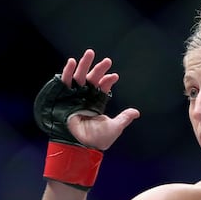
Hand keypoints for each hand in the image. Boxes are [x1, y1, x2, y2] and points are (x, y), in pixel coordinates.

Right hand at [33, 49, 139, 189]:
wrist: (80, 147)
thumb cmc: (96, 140)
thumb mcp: (114, 127)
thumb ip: (124, 118)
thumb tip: (137, 112)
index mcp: (96, 103)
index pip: (102, 87)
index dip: (108, 80)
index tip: (114, 76)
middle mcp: (85, 97)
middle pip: (92, 79)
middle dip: (98, 68)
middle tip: (107, 60)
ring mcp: (74, 96)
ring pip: (79, 77)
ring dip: (84, 65)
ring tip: (90, 53)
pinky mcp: (63, 97)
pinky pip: (65, 82)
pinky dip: (67, 71)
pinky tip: (72, 61)